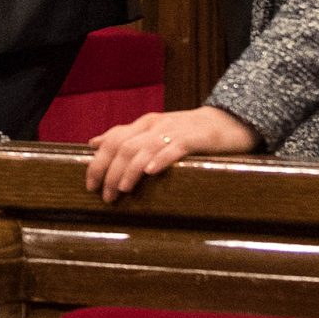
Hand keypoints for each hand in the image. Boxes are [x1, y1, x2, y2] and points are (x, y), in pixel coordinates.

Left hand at [84, 106, 258, 202]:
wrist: (228, 121)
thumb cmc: (189, 132)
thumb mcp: (154, 131)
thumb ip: (126, 137)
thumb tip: (94, 143)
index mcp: (144, 124)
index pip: (113, 139)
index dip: (98, 162)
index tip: (90, 185)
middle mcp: (155, 125)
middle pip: (123, 146)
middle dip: (109, 171)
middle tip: (104, 195)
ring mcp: (174, 130)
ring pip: (143, 148)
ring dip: (129, 171)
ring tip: (122, 189)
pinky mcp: (194, 139)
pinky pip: (174, 148)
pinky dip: (160, 159)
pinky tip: (151, 172)